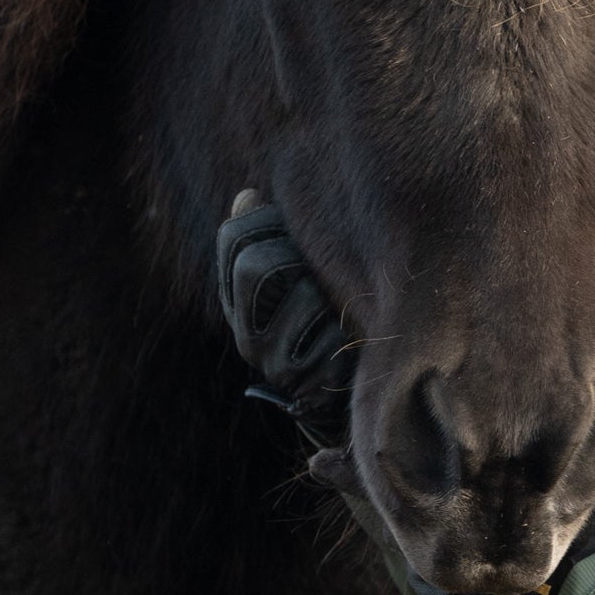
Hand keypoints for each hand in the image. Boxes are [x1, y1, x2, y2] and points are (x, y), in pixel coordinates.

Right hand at [215, 192, 359, 455]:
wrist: (359, 398)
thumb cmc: (335, 320)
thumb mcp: (302, 277)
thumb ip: (275, 238)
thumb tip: (247, 196)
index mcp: (241, 302)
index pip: (236, 237)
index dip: (269, 220)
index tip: (299, 229)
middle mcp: (247, 334)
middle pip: (257, 264)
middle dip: (297, 255)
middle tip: (325, 270)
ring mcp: (274, 361)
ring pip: (302, 292)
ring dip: (331, 290)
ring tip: (344, 305)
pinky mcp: (308, 383)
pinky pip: (333, 329)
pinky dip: (351, 324)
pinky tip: (356, 334)